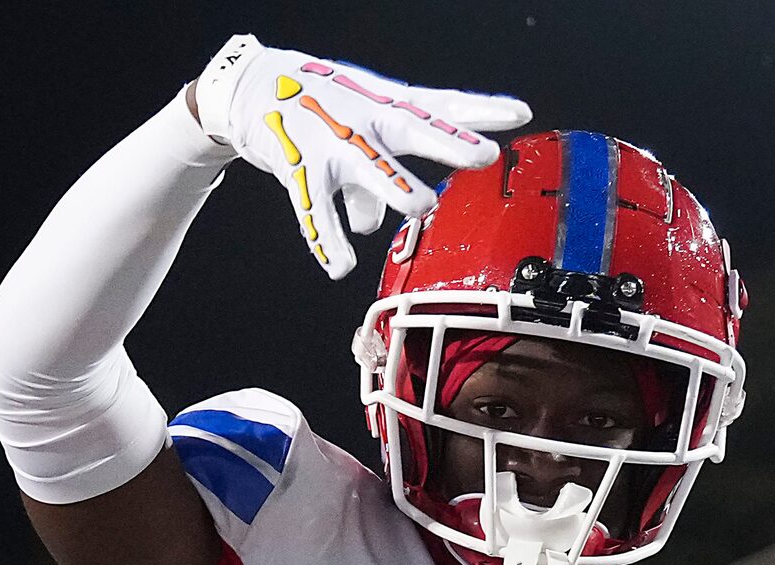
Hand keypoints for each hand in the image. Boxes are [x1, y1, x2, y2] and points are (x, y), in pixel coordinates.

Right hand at [188, 33, 527, 277]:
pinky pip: (313, 209)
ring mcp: (332, 143)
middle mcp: (364, 119)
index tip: (519, 115)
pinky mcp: (299, 169)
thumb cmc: (321, 105)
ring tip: (422, 207)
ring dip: (395, 187)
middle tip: (480, 155)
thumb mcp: (360, 125)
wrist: (255, 89)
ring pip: (369, 167)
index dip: (479, 110)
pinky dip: (326, 240)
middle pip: (412, 129)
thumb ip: (379, 176)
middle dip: (446, 142)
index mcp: (387, 104)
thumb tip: (382, 223)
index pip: (440, 106)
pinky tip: (340, 266)